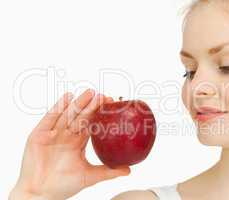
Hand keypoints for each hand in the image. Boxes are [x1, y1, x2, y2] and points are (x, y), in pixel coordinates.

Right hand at [9, 90, 130, 199]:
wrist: (41, 194)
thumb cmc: (63, 186)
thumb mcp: (89, 176)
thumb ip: (108, 171)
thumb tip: (129, 170)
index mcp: (77, 143)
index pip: (91, 124)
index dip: (100, 114)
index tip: (110, 104)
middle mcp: (66, 136)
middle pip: (81, 117)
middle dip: (91, 106)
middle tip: (102, 95)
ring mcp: (53, 134)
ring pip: (68, 115)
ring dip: (78, 103)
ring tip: (90, 93)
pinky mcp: (39, 135)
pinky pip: (50, 118)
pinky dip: (58, 108)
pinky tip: (67, 97)